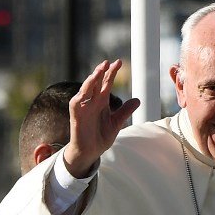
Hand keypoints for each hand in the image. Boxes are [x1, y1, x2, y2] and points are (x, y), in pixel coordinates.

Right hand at [64, 59, 139, 177]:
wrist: (90, 152)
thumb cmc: (100, 136)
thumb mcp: (116, 123)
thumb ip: (125, 111)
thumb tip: (138, 100)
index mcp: (102, 101)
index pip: (106, 83)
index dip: (111, 72)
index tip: (118, 62)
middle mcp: (92, 101)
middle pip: (96, 83)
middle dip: (101, 72)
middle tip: (108, 62)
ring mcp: (83, 107)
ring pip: (86, 90)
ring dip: (91, 80)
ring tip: (98, 72)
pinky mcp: (76, 116)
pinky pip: (76, 103)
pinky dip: (80, 97)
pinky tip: (84, 91)